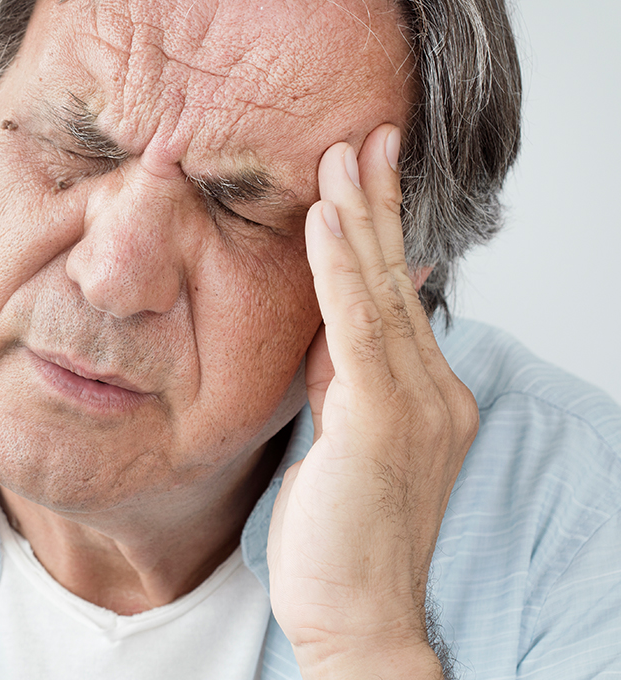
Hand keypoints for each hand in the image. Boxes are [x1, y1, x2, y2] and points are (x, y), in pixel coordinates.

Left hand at [266, 124, 478, 678]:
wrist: (355, 620)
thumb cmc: (337, 542)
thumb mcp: (336, 441)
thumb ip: (336, 380)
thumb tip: (324, 323)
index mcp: (421, 395)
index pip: (395, 296)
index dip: (378, 233)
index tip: (360, 175)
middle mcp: (433, 391)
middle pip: (399, 279)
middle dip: (377, 203)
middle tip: (363, 137)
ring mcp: (417, 405)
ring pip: (382, 292)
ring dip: (358, 217)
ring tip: (341, 154)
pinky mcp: (383, 421)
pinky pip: (359, 328)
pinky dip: (341, 269)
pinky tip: (325, 220)